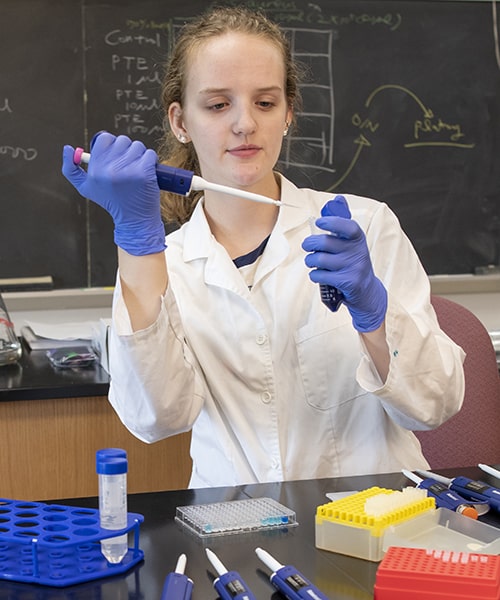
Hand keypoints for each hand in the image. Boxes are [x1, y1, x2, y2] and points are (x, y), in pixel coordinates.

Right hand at [62, 132, 165, 255]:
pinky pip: (150, 154)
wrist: (134, 220)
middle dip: (126, 150)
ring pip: (137, 146)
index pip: (104, 138)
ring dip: (139, 155)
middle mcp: (110, 170)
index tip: (115, 157)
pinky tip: (147, 172)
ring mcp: (128, 171)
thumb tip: (67, 148)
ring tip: (137, 170)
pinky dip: (151, 160)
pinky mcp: (145, 173)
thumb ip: (71, 169)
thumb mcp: (85, 188)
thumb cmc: (111, 202)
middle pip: (122, 140)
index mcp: (95, 170)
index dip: (112, 146)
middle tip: (127, 165)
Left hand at [302, 195, 386, 331]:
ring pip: (320, 260)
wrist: (367, 292)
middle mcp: (358, 252)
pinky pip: (321, 275)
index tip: (319, 223)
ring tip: (312, 262)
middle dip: (310, 244)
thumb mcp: (353, 243)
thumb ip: (343, 223)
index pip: (347, 226)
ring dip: (310, 261)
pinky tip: (318, 275)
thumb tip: (338, 198)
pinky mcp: (348, 282)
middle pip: (325, 243)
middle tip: (307, 246)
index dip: (332, 223)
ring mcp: (354, 268)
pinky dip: (315, 275)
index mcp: (358, 239)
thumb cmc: (353, 263)